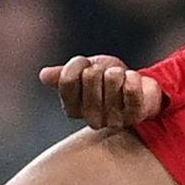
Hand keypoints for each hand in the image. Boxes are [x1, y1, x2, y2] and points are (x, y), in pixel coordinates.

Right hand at [39, 55, 164, 129]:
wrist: (141, 91)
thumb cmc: (109, 81)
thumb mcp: (86, 72)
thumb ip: (66, 74)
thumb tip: (43, 75)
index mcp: (73, 109)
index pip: (67, 79)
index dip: (78, 64)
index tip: (87, 65)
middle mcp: (92, 119)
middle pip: (89, 76)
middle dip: (101, 68)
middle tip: (108, 75)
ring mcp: (114, 120)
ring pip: (112, 78)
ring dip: (119, 72)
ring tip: (121, 79)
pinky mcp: (135, 115)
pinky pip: (131, 88)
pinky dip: (133, 77)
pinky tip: (133, 80)